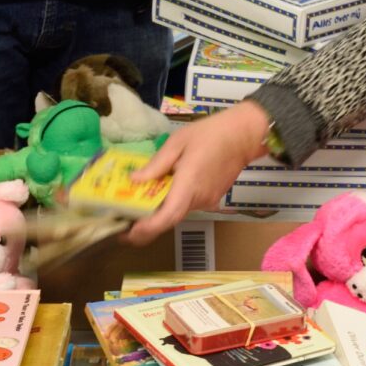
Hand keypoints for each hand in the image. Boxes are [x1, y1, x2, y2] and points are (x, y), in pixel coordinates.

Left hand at [124, 101, 274, 243]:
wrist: (244, 134)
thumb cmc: (210, 134)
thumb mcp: (177, 142)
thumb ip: (156, 165)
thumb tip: (134, 181)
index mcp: (188, 185)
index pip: (167, 217)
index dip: (146, 229)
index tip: (126, 232)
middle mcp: (198, 199)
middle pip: (169, 219)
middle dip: (145, 225)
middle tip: (122, 223)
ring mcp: (206, 201)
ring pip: (177, 212)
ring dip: (158, 213)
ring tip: (136, 204)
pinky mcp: (211, 198)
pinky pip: (186, 205)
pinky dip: (171, 203)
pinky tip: (161, 192)